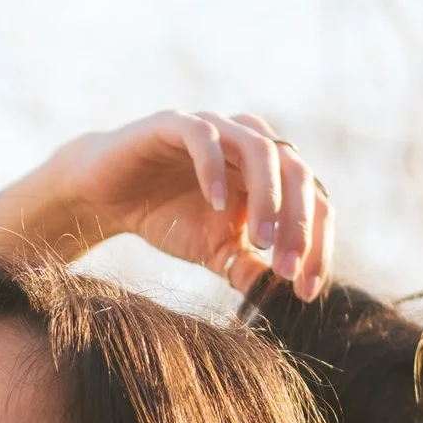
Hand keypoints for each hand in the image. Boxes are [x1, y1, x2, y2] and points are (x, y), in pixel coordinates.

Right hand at [43, 110, 333, 300]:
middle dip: (298, 224)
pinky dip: (215, 169)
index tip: (306, 291)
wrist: (106, 197)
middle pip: (297, 172)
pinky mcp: (174, 123)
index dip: (316, 245)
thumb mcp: (212, 251)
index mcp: (269, 172)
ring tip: (259, 239)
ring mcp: (215, 127)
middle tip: (286, 269)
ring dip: (268, 196)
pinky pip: (204, 136)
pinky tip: (216, 205)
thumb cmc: (166, 218)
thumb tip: (281, 299)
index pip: (311, 202)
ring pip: (261, 149)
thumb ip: (247, 267)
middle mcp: (249, 142)